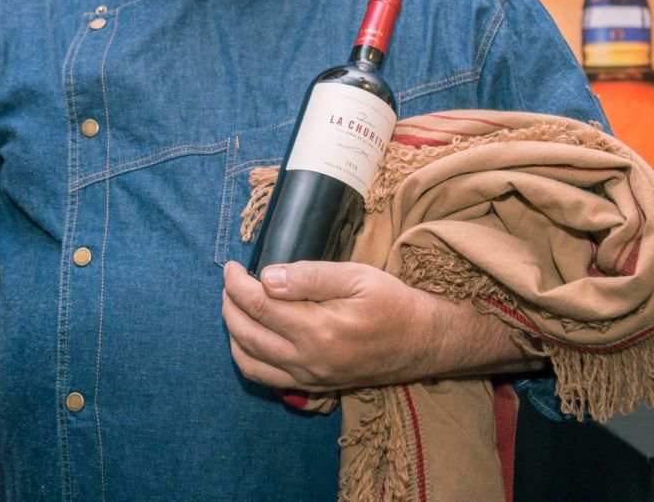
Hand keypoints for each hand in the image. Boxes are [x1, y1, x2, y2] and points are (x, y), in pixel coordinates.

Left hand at [221, 260, 530, 390]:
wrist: (424, 342)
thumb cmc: (393, 303)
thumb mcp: (357, 276)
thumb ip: (310, 276)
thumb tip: (266, 278)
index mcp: (318, 329)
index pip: (258, 305)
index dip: (236, 283)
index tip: (231, 266)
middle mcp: (308, 360)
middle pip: (246, 334)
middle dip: (229, 305)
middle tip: (230, 282)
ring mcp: (310, 378)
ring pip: (249, 362)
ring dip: (233, 333)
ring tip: (235, 306)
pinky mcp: (315, 387)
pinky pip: (267, 379)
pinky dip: (248, 358)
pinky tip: (251, 336)